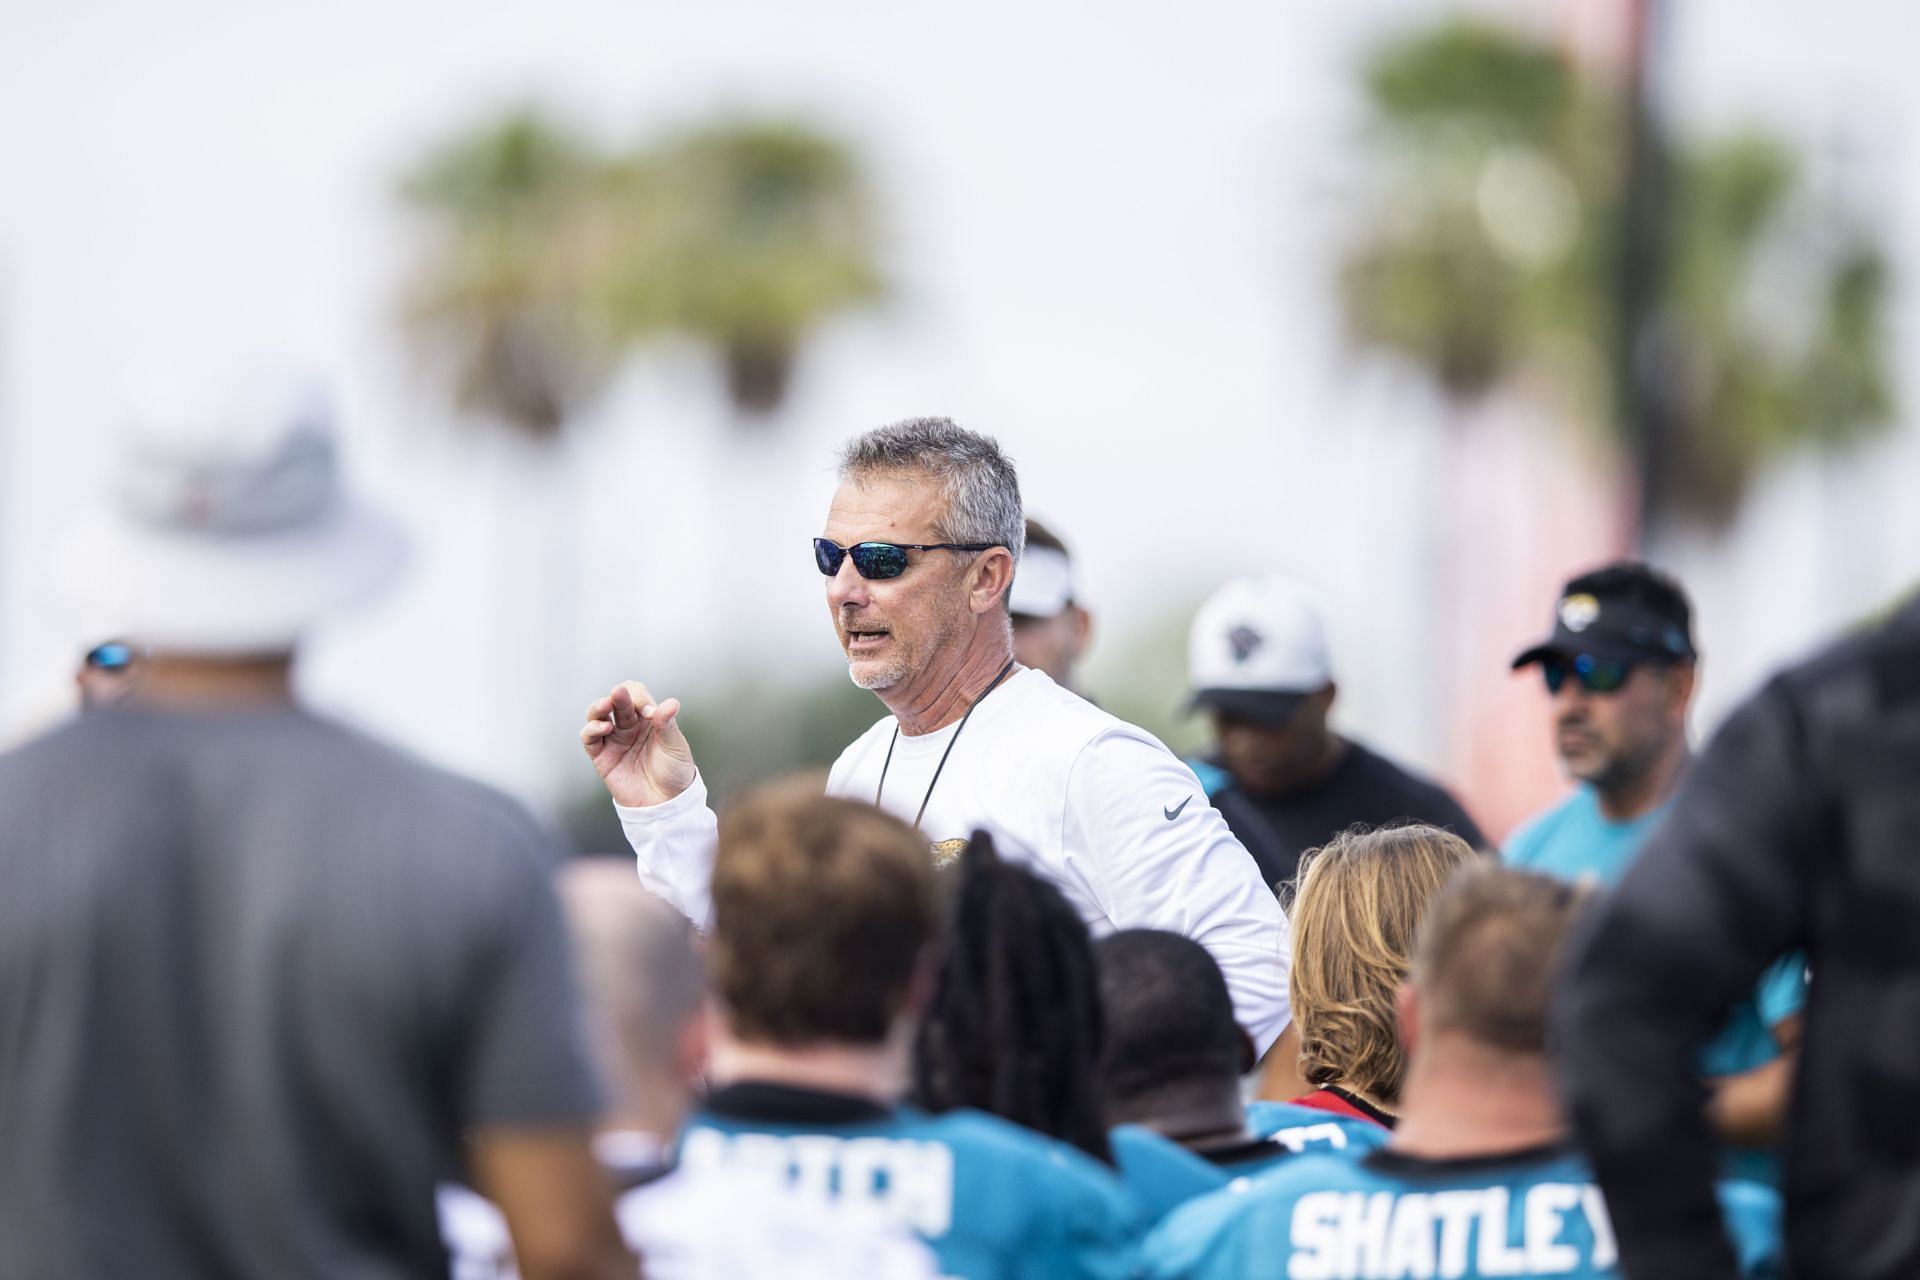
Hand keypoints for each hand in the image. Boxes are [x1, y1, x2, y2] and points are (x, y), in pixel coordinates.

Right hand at [581, 681, 696, 807]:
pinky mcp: (601, 756)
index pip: (637, 695)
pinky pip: (589, 738)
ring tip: (605, 704)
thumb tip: (670, 703)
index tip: (651, 713)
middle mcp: (629, 726)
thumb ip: (668, 724)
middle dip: (618, 696)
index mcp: (648, 718)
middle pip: (617, 701)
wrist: (665, 803)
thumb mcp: (675, 746)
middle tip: (619, 694)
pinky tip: (604, 727)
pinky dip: (592, 729)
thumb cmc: (674, 773)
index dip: (640, 698)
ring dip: (598, 706)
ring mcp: (614, 739)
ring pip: (598, 715)